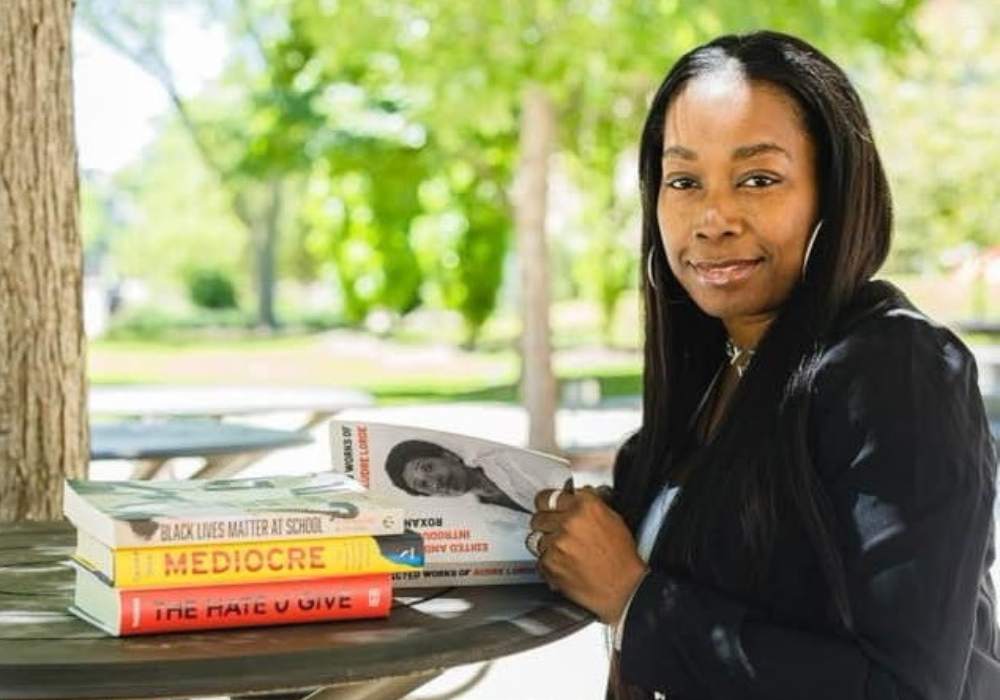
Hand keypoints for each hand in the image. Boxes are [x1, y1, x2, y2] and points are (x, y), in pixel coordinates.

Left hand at [531, 486, 647, 623]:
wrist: (623, 590)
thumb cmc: (622, 559)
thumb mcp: (613, 520)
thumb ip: (588, 506)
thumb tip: (573, 498)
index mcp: (585, 506)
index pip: (551, 496)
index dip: (549, 503)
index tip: (548, 507)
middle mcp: (569, 521)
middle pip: (539, 515)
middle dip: (546, 522)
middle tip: (556, 530)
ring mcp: (557, 542)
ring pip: (536, 536)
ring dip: (546, 542)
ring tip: (564, 551)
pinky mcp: (549, 563)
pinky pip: (539, 557)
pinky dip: (548, 562)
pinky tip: (564, 564)